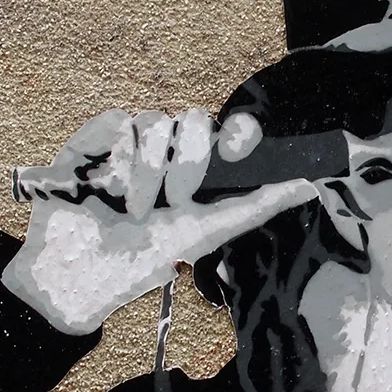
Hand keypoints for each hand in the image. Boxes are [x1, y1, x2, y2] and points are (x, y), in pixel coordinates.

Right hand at [2, 108, 318, 333]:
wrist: (82, 272)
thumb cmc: (145, 255)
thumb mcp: (206, 232)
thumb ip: (256, 205)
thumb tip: (309, 185)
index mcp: (203, 168)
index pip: (230, 130)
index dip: (240, 131)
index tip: (238, 148)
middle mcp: (171, 147)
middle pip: (197, 119)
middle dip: (189, 164)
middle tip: (174, 201)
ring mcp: (135, 138)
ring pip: (159, 121)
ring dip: (150, 172)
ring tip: (135, 210)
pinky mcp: (98, 136)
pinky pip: (122, 121)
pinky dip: (120, 158)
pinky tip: (109, 187)